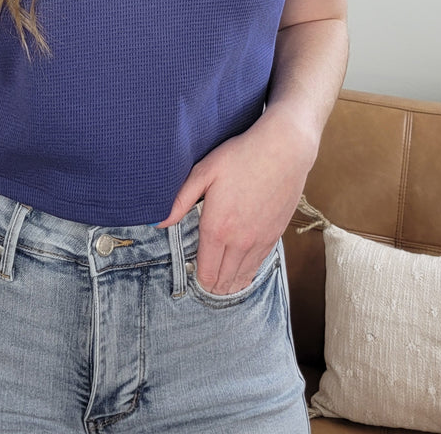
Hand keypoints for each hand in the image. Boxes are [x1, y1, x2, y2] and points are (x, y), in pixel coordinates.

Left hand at [157, 111, 318, 294]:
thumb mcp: (204, 172)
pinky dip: (249, 274)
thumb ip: (180, 201)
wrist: (283, 151)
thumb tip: (158, 222)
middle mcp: (239, 241)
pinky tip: (244, 275)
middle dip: (213, 286)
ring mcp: (259, 240)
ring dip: (231, 284)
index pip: (206, 270)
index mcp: (216, 228)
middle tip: (207, 286)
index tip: (194, 280)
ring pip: (243, 276)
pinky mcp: (275, 235)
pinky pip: (259, 265)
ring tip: (223, 288)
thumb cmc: (240, 156)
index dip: (199, 280)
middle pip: (224, 279)